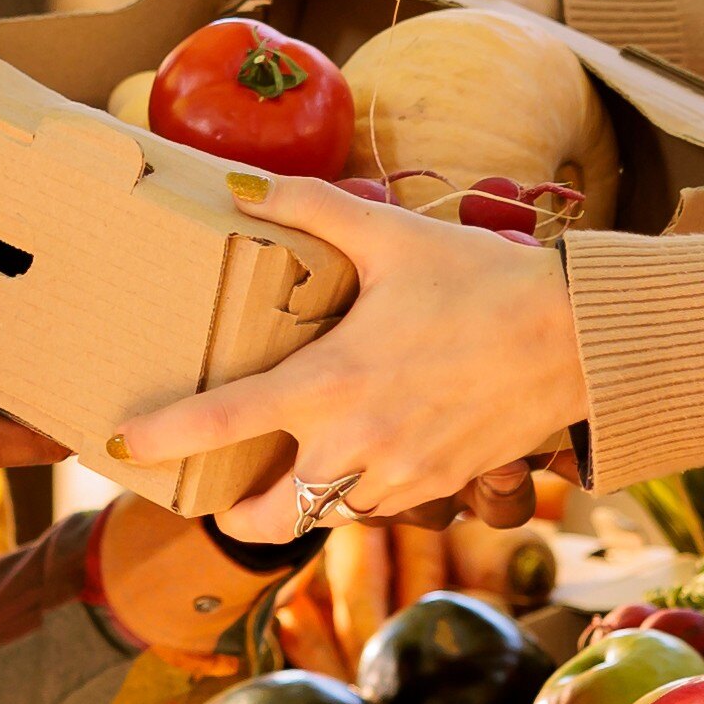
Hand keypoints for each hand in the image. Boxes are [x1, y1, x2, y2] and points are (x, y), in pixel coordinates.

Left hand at [111, 172, 584, 542]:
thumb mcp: (391, 237)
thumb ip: (310, 208)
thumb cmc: (484, 283)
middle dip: (235, 516)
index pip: (222, 423)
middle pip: (267, 518)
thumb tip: (244, 185)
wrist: (579, 339)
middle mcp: (357, 445)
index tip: (124, 444)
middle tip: (218, 495)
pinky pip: (381, 506)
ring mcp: (401, 476)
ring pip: (327, 516)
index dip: (164, 437)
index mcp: (330, 384)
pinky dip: (360, 494)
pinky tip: (364, 458)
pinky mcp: (440, 488)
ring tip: (294, 469)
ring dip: (303, 502)